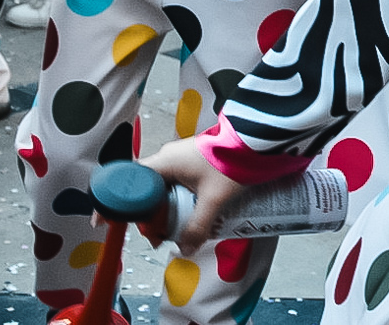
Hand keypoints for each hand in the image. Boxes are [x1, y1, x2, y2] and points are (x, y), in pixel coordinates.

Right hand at [139, 137, 245, 253]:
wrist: (256, 141)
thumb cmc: (232, 160)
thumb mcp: (213, 200)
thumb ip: (197, 226)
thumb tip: (186, 247)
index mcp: (163, 162)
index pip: (133, 186)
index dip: (132, 209)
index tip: (135, 226)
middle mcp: (168, 157)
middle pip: (149, 191)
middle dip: (155, 213)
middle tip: (163, 231)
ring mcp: (181, 157)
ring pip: (165, 187)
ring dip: (170, 206)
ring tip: (180, 223)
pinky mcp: (194, 160)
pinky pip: (179, 182)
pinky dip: (182, 197)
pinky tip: (194, 208)